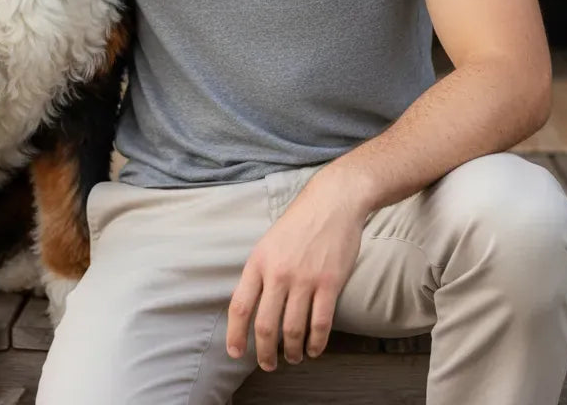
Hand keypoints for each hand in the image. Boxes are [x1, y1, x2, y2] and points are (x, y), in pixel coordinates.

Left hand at [226, 170, 367, 369]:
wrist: (331, 202)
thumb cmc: (298, 222)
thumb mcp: (268, 242)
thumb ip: (260, 271)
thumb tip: (252, 303)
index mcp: (258, 261)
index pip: (240, 305)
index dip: (235, 334)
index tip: (235, 352)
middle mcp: (278, 273)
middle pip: (265, 324)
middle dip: (264, 352)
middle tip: (268, 364)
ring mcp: (304, 279)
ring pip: (293, 329)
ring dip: (291, 351)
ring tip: (292, 358)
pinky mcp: (329, 283)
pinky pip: (320, 323)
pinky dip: (316, 343)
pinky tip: (314, 349)